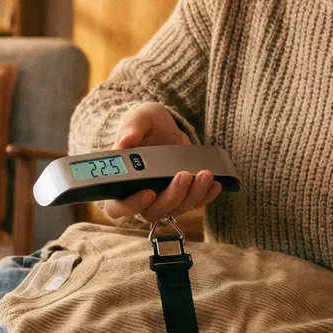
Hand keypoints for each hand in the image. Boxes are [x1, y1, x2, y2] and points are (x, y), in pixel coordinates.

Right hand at [100, 103, 223, 220]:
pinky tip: (215, 183)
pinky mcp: (181, 197)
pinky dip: (206, 196)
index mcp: (119, 184)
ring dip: (192, 195)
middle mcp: (138, 197)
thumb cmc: (143, 126)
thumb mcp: (137, 120)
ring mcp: (161, 200)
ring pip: (175, 209)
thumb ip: (130, 129)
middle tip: (185, 175)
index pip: (117, 207)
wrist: (163, 128)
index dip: (132, 206)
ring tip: (206, 174)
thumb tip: (125, 142)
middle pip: (152, 212)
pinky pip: (193, 204)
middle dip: (172, 197)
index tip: (149, 192)